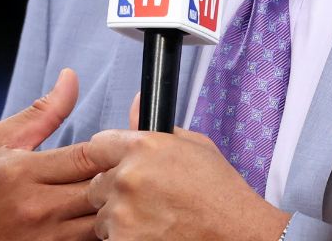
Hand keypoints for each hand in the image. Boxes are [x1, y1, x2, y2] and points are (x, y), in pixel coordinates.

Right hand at [0, 69, 106, 240]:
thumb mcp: (0, 141)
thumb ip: (43, 112)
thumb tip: (71, 79)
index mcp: (24, 172)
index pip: (87, 156)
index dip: (112, 148)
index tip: (120, 145)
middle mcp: (38, 206)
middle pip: (102, 187)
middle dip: (122, 175)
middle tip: (132, 167)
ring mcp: (48, 237)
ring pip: (105, 219)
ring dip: (118, 204)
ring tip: (123, 192)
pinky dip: (107, 228)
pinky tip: (109, 215)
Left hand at [85, 122, 290, 240]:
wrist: (235, 232)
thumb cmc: (220, 192)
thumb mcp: (195, 146)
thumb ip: (154, 128)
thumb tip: (136, 105)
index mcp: (142, 147)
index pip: (97, 146)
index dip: (106, 158)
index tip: (113, 167)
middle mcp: (127, 177)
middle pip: (96, 184)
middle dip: (114, 192)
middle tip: (143, 200)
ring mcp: (123, 213)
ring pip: (102, 216)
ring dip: (119, 219)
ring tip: (152, 220)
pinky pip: (111, 240)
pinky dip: (126, 239)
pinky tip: (152, 235)